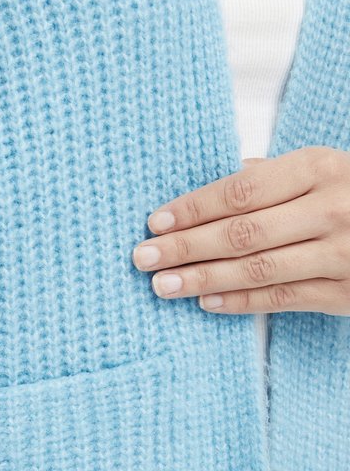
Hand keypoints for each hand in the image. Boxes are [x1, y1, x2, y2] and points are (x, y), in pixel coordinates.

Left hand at [131, 146, 349, 314]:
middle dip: (187, 246)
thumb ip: (268, 177)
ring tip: (162, 285)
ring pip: (260, 269)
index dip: (194, 208)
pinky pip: (284, 299)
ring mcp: (342, 254)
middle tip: (141, 257)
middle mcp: (331, 209)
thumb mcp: (322, 170)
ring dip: (204, 279)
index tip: (154, 222)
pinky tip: (205, 303)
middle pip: (244, 231)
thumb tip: (206, 185)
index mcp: (319, 168)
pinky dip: (241, 301)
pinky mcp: (346, 292)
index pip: (242, 190)